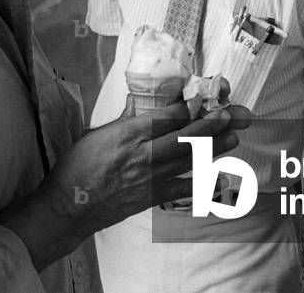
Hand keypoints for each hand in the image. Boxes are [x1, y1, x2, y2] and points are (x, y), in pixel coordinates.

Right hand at [47, 97, 249, 230]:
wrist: (70, 206)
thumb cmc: (79, 167)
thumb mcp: (98, 133)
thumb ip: (125, 119)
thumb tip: (143, 102)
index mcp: (128, 135)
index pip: (165, 117)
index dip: (188, 107)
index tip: (205, 97)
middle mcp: (142, 155)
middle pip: (183, 137)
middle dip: (210, 125)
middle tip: (230, 115)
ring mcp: (149, 178)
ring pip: (188, 160)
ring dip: (213, 149)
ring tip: (232, 138)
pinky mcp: (152, 197)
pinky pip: (182, 189)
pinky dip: (201, 184)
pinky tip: (219, 178)